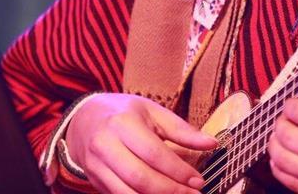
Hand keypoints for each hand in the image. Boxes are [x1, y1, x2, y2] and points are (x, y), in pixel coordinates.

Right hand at [65, 93, 216, 193]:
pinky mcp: (94, 181)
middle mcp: (106, 145)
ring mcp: (97, 166)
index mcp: (123, 123)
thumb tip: (211, 144)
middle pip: (140, 178)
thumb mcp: (153, 112)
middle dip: (170, 191)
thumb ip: (181, 129)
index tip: (199, 181)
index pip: (154, 153)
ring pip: (128, 193)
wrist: (85, 119)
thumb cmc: (125, 112)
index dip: (178, 170)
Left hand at [268, 100, 297, 193]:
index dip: (291, 103)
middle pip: (285, 136)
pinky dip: (282, 169)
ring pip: (282, 162)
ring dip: (275, 145)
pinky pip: (292, 184)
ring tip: (281, 135)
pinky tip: (286, 159)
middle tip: (285, 116)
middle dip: (280, 122)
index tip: (293, 101)